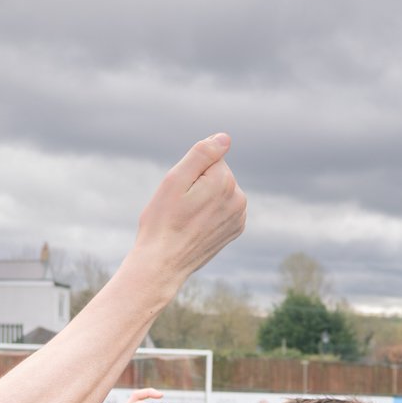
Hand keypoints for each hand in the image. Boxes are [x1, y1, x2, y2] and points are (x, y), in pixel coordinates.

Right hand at [130, 134, 245, 283]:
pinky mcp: (235, 229)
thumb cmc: (162, 221)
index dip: (190, 171)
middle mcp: (238, 198)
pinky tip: (196, 226)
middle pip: (217, 173)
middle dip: (199, 183)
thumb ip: (201, 154)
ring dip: (204, 198)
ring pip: (220, 190)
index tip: (179, 192)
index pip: (209, 157)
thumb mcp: (174, 180)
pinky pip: (223, 207)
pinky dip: (210, 212)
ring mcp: (239, 216)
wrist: (163, 264)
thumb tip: (225, 138)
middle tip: (180, 206)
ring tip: (187, 218)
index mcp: (224, 181)